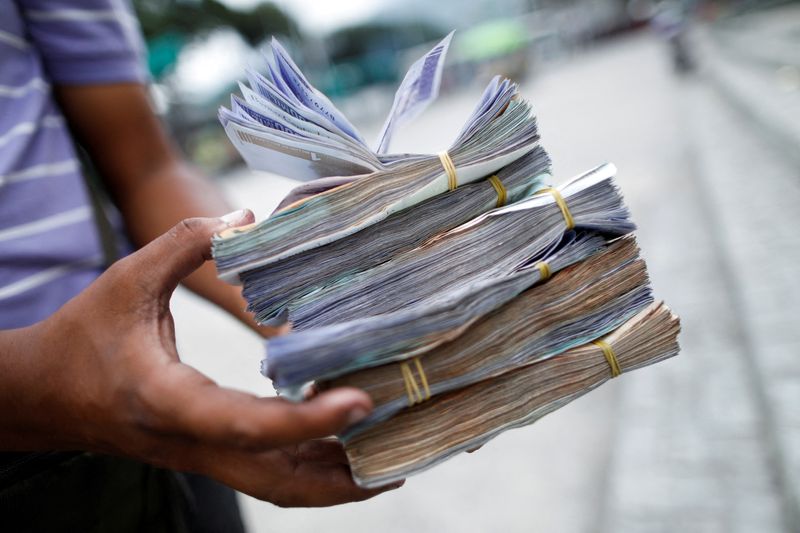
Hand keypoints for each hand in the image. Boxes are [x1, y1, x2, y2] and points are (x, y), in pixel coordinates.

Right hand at [0, 210, 400, 505]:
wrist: (47, 396)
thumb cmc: (84, 337)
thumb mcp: (127, 279)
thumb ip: (185, 244)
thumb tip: (246, 218)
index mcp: (171, 401)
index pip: (247, 424)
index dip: (306, 421)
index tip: (360, 402)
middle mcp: (194, 442)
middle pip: (280, 480)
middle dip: (344, 475)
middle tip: (405, 449)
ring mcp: (204, 456)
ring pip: (282, 488)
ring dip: (338, 481)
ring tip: (394, 456)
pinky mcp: (211, 454)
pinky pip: (272, 475)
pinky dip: (316, 469)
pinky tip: (349, 445)